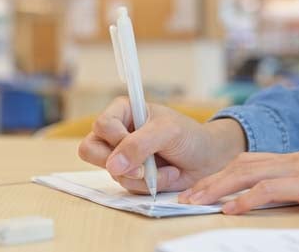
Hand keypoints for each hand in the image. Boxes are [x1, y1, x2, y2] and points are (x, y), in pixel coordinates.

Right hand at [78, 97, 245, 193]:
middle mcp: (117, 133)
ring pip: (112, 173)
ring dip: (142, 177)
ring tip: (167, 169)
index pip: (102, 125)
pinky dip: (148, 186)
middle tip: (141, 169)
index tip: (139, 146)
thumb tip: (113, 165)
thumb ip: (139, 144)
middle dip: (118, 164)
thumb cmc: (188, 136)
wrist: (207, 159)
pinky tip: (166, 176)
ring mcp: (122, 156)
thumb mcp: (167, 132)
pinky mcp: (130, 176)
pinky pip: (127, 186)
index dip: (116, 139)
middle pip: (91, 150)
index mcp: (123, 112)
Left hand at [178, 150, 298, 213]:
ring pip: (245, 174)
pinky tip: (230, 210)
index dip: (220, 174)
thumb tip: (281, 198)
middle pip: (238, 165)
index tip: (200, 188)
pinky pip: (269, 190)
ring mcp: (297, 170)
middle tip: (183, 196)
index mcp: (292, 161)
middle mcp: (289, 161)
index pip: (247, 162)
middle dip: (208, 181)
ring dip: (216, 188)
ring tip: (194, 201)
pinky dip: (245, 199)